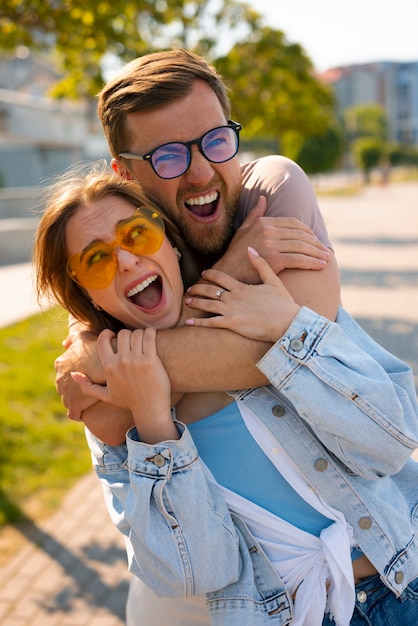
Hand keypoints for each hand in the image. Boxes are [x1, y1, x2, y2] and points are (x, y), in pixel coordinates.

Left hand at [54, 330, 102, 420]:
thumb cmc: (96, 350)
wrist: (106, 366)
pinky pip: (74, 414)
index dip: (77, 373)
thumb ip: (73, 337)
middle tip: (91, 386)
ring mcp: (65, 393)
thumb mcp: (83, 337)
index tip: (88, 374)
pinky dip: (79, 413)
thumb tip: (64, 343)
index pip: (64, 370)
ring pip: (68, 399)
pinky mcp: (74, 405)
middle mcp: (60, 379)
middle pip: (65, 385)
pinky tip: (88, 410)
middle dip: (75, 387)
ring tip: (91, 399)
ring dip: (78, 400)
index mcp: (61, 364)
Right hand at [72, 328, 177, 442]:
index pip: (103, 340)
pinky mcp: (151, 360)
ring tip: (143, 341)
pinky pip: (149, 336)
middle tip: (133, 341)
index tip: (113, 335)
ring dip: (141, 335)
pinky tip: (151, 336)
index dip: (107, 333)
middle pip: (123, 333)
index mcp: (109, 367)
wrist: (149, 410)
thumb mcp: (106, 395)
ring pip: (136, 333)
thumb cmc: (129, 401)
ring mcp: (136, 360)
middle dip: (128, 335)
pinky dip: (151, 333)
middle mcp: (121, 362)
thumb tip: (73, 374)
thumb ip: (87, 386)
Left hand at [185, 248, 300, 342]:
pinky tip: (189, 322)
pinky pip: (211, 322)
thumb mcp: (273, 280)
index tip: (204, 274)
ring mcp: (231, 311)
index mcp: (241, 286)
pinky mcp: (231, 324)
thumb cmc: (282, 303)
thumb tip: (251, 248)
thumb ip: (261, 264)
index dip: (210, 275)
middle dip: (198, 288)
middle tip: (189, 289)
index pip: (220, 277)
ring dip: (195, 302)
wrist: (286, 322)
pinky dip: (198, 322)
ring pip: (207, 304)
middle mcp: (233, 297)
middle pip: (210, 290)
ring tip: (187, 301)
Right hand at [213, 196, 329, 281]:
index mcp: (264, 222)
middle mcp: (268, 230)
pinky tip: (320, 266)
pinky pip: (299, 260)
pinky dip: (312, 263)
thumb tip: (263, 198)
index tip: (317, 241)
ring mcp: (270, 244)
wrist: (227, 275)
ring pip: (302, 247)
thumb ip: (255, 214)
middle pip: (301, 235)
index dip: (309, 232)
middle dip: (316, 244)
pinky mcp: (274, 259)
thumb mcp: (243, 231)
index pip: (294, 223)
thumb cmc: (235, 255)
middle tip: (326, 252)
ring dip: (317, 254)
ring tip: (326, 260)